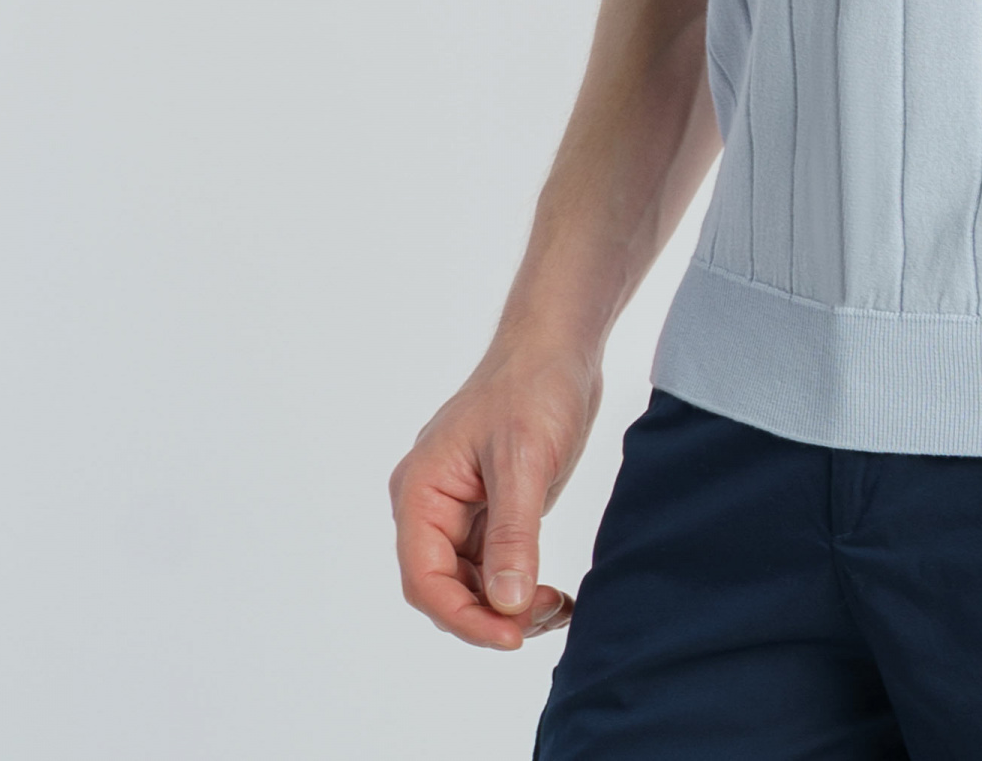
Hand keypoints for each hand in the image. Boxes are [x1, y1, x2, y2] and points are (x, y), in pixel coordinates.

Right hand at [390, 344, 601, 648]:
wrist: (559, 344)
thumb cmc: (534, 386)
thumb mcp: (525, 461)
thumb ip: (513, 535)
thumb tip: (506, 606)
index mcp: (421, 491)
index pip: (425, 579)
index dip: (464, 618)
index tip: (512, 636)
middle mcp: (431, 506)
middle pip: (446, 589)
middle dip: (492, 615)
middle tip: (548, 614)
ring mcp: (460, 510)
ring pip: (472, 584)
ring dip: (510, 606)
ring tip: (560, 606)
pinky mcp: (490, 509)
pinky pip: (494, 565)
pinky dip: (521, 586)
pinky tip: (556, 595)